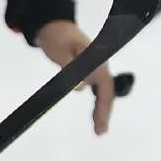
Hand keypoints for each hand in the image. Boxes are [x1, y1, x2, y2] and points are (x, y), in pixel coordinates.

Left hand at [34, 19, 112, 134]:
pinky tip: (95, 118)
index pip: (105, 85)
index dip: (104, 103)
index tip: (100, 119)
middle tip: (100, 132)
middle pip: (107, 92)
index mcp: (96, 59)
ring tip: (99, 131)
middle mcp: (100, 65)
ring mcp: (96, 69)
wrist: (53, 28)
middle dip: (104, 112)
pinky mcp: (89, 72)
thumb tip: (82, 87)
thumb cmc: (57, 37)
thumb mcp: (60, 51)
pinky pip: (96, 91)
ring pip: (103, 93)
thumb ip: (70, 66)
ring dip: (101, 111)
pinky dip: (96, 104)